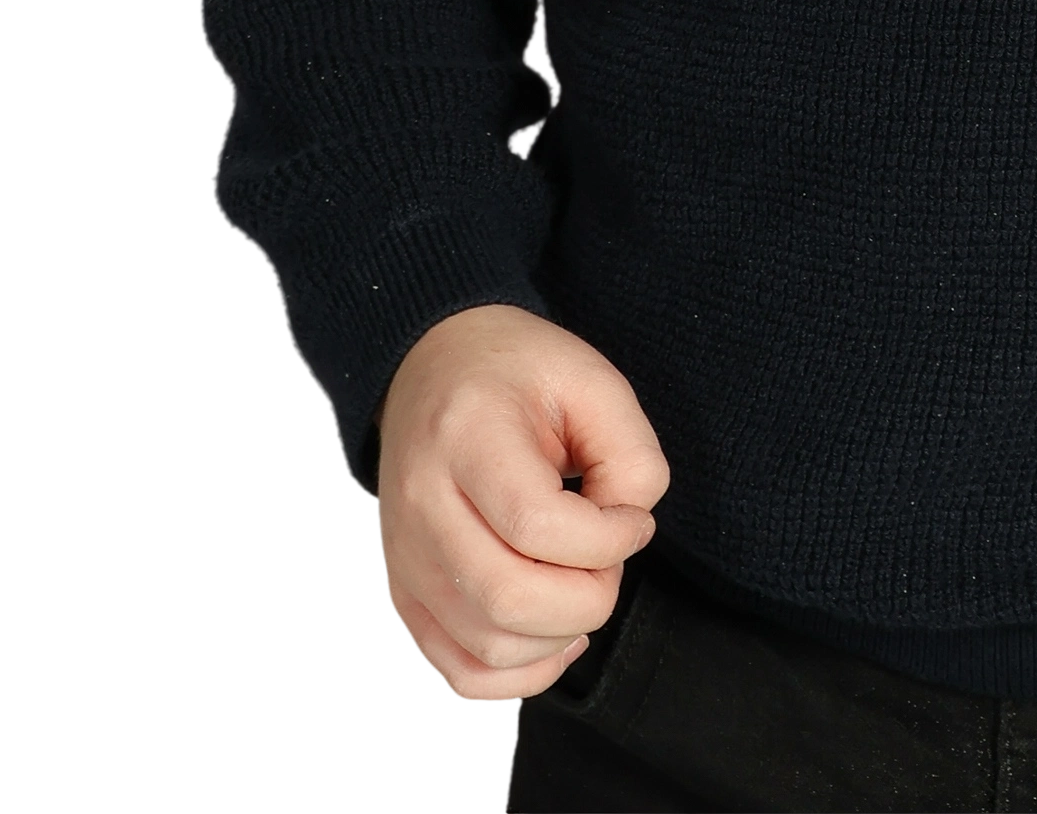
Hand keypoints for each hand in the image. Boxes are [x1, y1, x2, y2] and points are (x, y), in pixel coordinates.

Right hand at [372, 302, 670, 701]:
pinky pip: (462, 672)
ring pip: (490, 646)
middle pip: (511, 600)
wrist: (435, 364)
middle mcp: (421, 504)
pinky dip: (520, 672)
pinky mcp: (405, 593)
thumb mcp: (590, 379)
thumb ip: (630, 453)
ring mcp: (406, 557)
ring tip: (581, 579)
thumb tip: (630, 527)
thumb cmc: (513, 371)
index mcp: (465, 436)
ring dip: (560, 633)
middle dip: (589, 595)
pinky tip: (553, 631)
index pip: (537, 526)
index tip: (632, 520)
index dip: (608, 540)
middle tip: (608, 556)